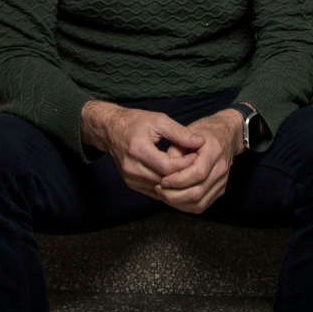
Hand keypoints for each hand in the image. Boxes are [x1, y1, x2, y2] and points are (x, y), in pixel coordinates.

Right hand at [81, 101, 202, 201]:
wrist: (111, 130)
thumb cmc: (136, 122)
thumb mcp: (160, 120)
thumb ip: (180, 133)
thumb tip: (200, 142)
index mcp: (138, 150)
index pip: (169, 167)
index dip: (186, 164)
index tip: (198, 156)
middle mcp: (132, 167)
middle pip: (166, 180)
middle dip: (184, 174)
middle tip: (198, 165)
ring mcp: (130, 178)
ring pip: (162, 189)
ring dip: (177, 182)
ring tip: (189, 170)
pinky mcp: (131, 184)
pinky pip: (155, 191)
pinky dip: (168, 186)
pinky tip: (177, 177)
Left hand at [155, 109, 244, 214]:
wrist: (226, 134)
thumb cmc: (204, 133)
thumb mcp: (186, 133)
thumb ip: (175, 152)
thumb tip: (163, 171)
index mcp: (214, 151)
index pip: (197, 173)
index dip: (177, 180)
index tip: (162, 180)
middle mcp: (221, 168)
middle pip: (198, 192)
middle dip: (174, 195)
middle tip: (159, 189)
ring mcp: (222, 181)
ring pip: (199, 203)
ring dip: (178, 203)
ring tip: (163, 194)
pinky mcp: (220, 190)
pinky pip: (201, 205)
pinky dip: (185, 206)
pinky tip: (173, 198)